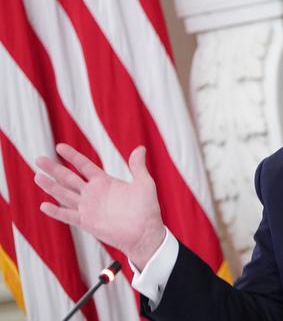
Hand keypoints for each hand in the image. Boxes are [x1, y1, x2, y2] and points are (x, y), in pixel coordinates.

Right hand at [35, 143, 165, 269]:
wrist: (145, 233)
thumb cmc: (147, 209)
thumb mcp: (144, 183)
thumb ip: (138, 166)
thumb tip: (140, 147)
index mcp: (105, 182)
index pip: (84, 165)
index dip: (72, 156)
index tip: (59, 147)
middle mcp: (93, 193)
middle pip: (69, 178)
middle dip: (54, 169)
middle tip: (39, 159)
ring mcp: (88, 208)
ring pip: (64, 194)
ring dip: (51, 186)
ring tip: (37, 176)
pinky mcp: (87, 222)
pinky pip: (68, 215)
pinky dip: (56, 211)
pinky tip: (44, 205)